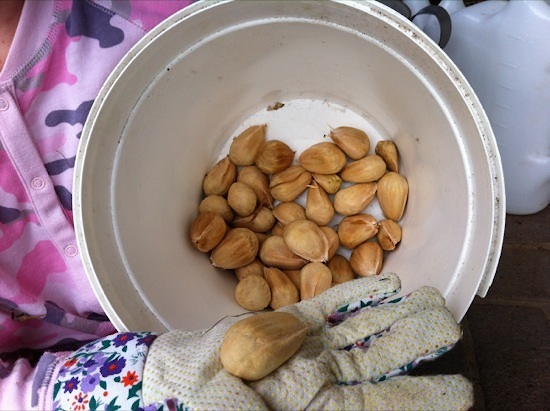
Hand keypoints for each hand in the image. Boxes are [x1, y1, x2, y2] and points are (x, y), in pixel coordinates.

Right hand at [142, 273, 472, 409]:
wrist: (172, 379)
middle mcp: (322, 378)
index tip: (461, 392)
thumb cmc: (204, 407)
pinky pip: (329, 304)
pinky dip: (358, 294)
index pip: (381, 406)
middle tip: (452, 326)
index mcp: (319, 409)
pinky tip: (387, 283)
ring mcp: (308, 346)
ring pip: (363, 328)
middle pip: (381, 360)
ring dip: (398, 313)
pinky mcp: (288, 320)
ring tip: (431, 297)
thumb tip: (340, 410)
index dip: (422, 399)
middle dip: (417, 342)